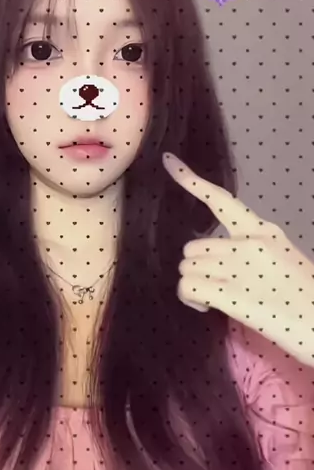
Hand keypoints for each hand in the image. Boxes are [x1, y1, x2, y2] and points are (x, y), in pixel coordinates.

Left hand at [162, 152, 313, 365]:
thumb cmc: (307, 299)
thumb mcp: (284, 260)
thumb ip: (254, 253)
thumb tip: (222, 263)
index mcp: (265, 232)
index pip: (221, 200)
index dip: (190, 181)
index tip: (169, 162)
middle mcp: (249, 243)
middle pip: (194, 247)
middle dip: (198, 267)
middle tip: (217, 286)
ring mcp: (239, 267)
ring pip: (187, 267)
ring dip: (195, 284)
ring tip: (217, 299)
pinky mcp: (231, 294)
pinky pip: (187, 286)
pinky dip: (190, 298)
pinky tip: (208, 307)